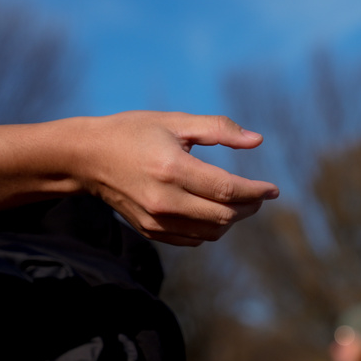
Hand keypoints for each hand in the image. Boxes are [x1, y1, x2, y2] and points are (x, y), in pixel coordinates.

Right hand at [80, 112, 279, 245]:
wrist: (88, 158)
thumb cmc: (134, 132)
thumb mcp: (175, 121)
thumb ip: (218, 129)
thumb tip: (257, 141)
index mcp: (172, 168)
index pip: (228, 190)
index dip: (256, 192)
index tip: (273, 189)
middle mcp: (165, 200)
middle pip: (224, 216)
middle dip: (249, 207)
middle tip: (260, 195)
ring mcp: (156, 220)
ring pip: (212, 233)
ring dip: (233, 220)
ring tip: (240, 203)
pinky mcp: (151, 231)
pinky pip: (193, 239)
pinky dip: (211, 229)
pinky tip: (214, 211)